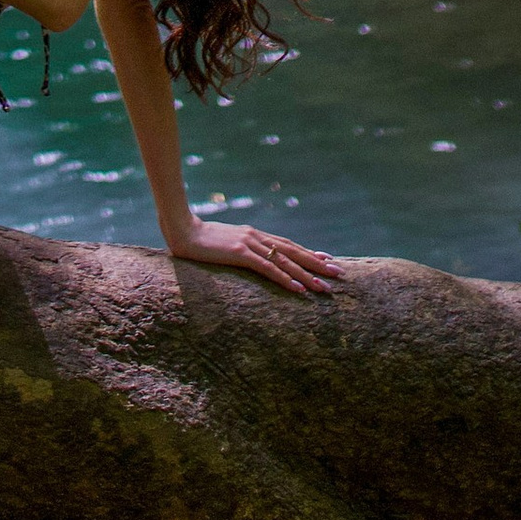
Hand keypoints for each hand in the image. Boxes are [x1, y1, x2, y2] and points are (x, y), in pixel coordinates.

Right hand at [163, 216, 345, 297]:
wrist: (180, 230)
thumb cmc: (200, 241)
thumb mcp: (225, 245)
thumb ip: (240, 249)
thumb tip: (251, 258)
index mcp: (255, 235)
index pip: (288, 244)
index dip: (309, 253)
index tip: (328, 260)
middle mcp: (257, 237)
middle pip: (294, 252)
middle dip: (318, 264)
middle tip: (339, 274)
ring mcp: (250, 244)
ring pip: (286, 262)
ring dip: (307, 275)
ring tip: (325, 288)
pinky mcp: (240, 253)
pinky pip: (268, 269)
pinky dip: (285, 279)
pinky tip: (299, 290)